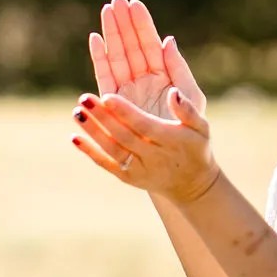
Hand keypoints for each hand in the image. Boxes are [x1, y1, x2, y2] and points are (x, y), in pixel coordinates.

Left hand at [71, 88, 222, 203]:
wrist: (191, 184)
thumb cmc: (196, 148)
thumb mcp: (201, 128)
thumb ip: (188, 110)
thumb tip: (172, 91)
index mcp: (171, 141)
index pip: (144, 125)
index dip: (125, 112)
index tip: (107, 96)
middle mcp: (153, 157)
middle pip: (123, 136)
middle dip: (103, 118)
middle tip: (84, 98)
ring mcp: (139, 169)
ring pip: (112, 150)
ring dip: (93, 132)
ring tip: (77, 112)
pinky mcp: (127, 177)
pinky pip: (106, 164)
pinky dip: (90, 152)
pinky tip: (74, 137)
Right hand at [89, 0, 205, 120]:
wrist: (178, 161)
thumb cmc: (191, 130)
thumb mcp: (193, 97)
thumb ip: (180, 70)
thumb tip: (168, 41)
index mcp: (163, 74)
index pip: (150, 44)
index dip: (142, 24)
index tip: (133, 4)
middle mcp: (143, 79)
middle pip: (131, 46)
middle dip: (123, 23)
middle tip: (115, 1)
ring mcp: (127, 89)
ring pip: (117, 56)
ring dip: (111, 34)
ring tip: (106, 12)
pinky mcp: (113, 102)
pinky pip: (105, 76)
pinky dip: (100, 58)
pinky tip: (95, 39)